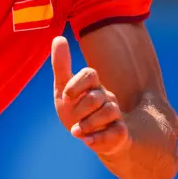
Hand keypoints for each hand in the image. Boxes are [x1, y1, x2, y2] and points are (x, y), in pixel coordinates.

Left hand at [51, 35, 130, 155]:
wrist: (90, 138)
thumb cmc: (76, 109)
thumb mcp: (63, 88)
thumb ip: (61, 65)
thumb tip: (58, 37)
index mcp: (93, 85)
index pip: (90, 74)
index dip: (76, 85)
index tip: (66, 96)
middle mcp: (107, 97)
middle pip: (96, 96)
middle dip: (80, 108)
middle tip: (73, 117)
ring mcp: (115, 115)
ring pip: (108, 112)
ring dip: (87, 123)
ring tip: (76, 131)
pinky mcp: (119, 134)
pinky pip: (115, 133)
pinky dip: (98, 139)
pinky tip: (85, 141)